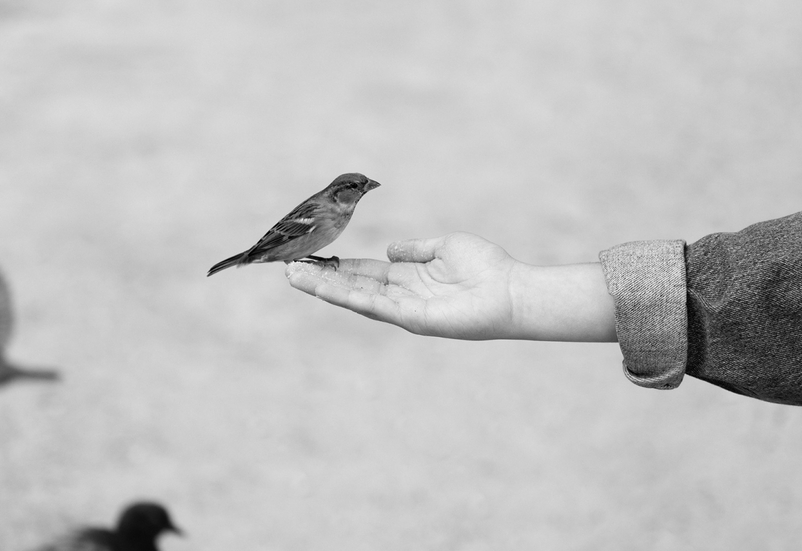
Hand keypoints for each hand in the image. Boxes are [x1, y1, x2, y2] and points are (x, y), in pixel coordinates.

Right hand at [286, 232, 617, 341]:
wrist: (513, 291)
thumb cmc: (487, 269)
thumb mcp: (444, 247)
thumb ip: (416, 249)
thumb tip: (390, 250)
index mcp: (408, 280)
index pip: (364, 273)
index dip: (337, 267)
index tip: (310, 260)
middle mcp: (401, 298)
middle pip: (353, 287)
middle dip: (320, 279)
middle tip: (288, 270)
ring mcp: (404, 311)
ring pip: (355, 298)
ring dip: (324, 289)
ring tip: (294, 277)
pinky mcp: (412, 319)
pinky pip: (374, 305)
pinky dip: (347, 295)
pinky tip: (325, 287)